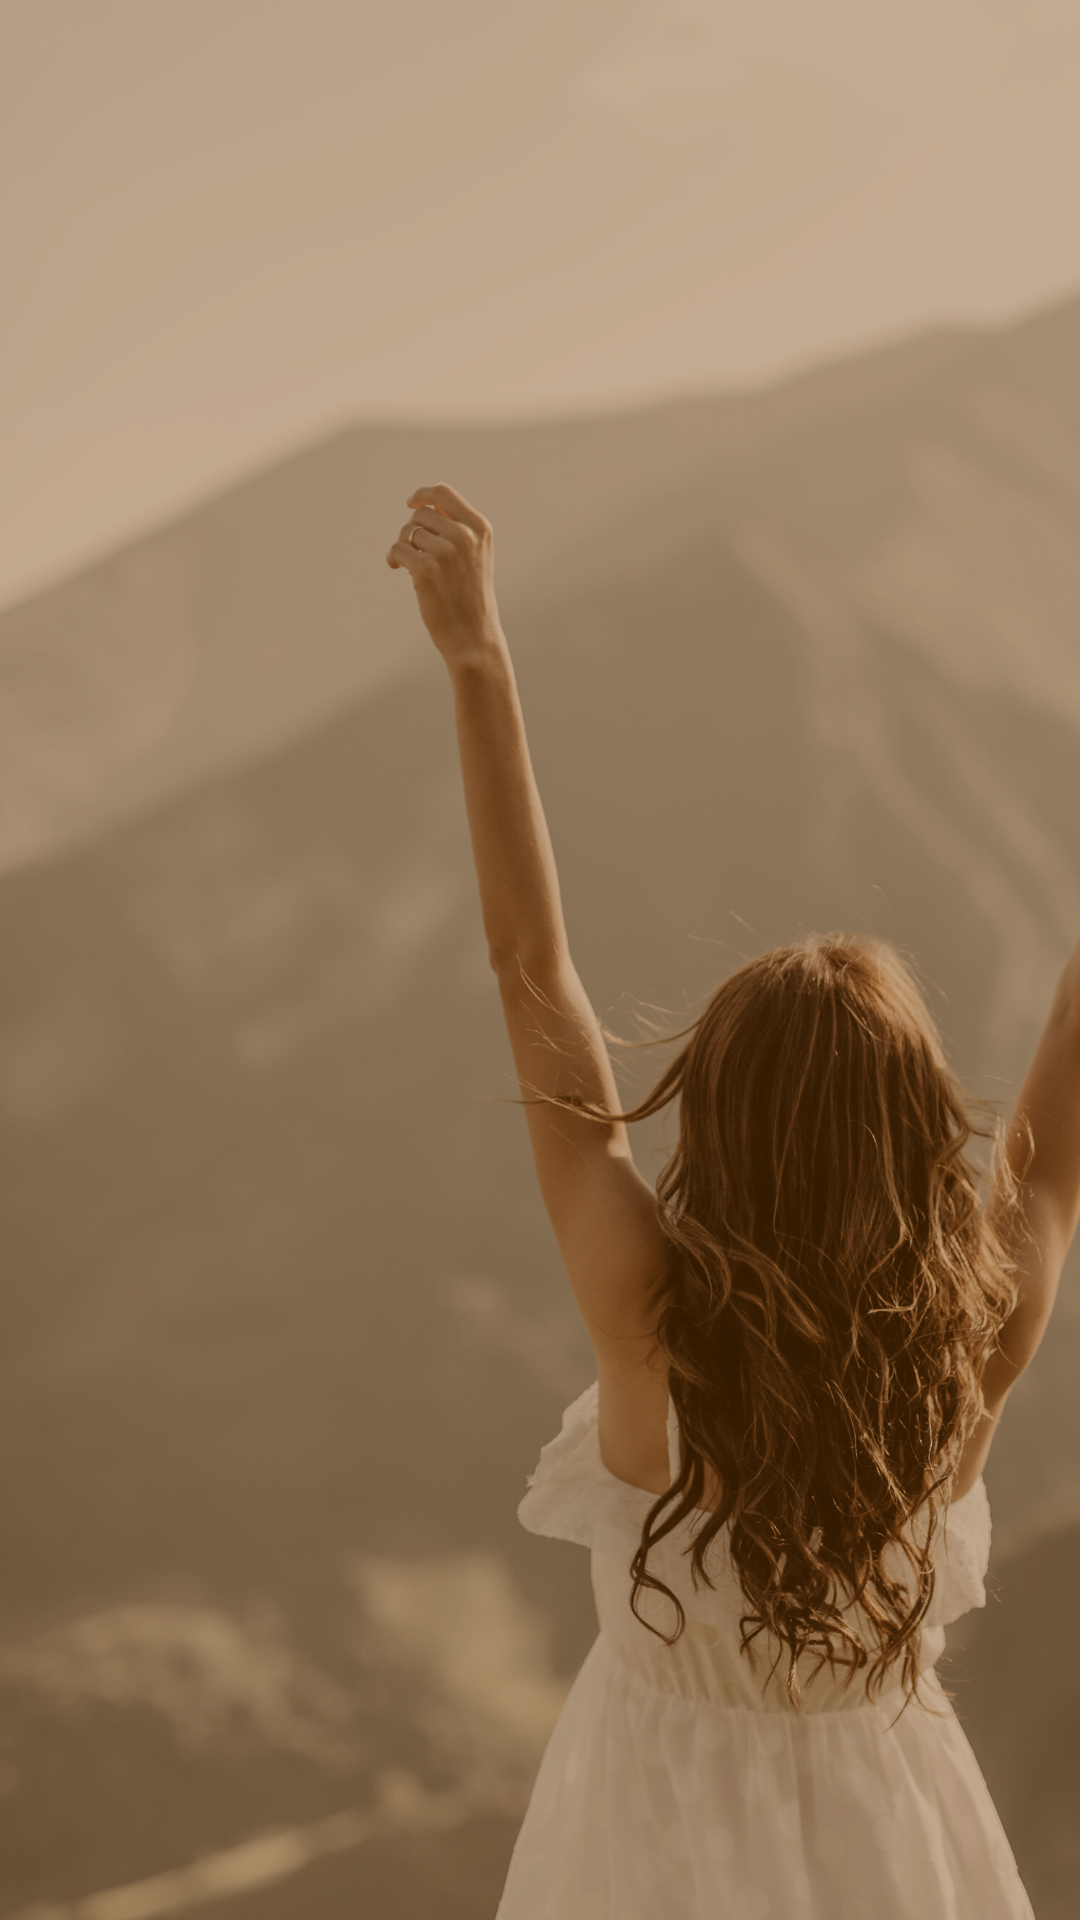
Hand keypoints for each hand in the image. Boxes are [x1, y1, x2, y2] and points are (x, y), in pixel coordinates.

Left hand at [386, 482, 502, 660]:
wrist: (473, 634)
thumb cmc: (471, 596)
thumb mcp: (475, 554)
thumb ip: (458, 526)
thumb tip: (430, 498)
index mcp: (479, 527)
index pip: (443, 493)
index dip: (422, 494)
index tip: (411, 503)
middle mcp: (464, 535)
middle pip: (421, 514)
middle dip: (411, 530)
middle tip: (413, 551)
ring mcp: (445, 551)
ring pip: (407, 532)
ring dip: (403, 546)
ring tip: (409, 563)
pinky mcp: (426, 568)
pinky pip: (397, 549)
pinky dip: (393, 558)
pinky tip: (398, 569)